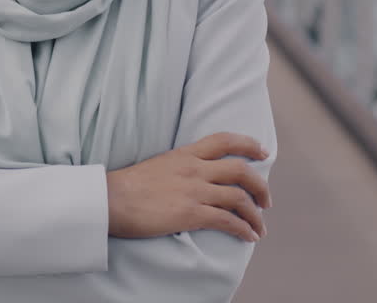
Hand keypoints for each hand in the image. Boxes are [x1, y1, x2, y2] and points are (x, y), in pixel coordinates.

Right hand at [106, 132, 270, 242]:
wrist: (110, 199)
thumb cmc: (126, 186)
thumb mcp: (158, 165)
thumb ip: (179, 168)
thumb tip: (193, 178)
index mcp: (185, 154)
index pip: (224, 140)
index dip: (249, 145)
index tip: (263, 152)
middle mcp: (194, 169)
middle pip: (240, 170)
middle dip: (260, 186)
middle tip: (266, 200)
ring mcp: (194, 191)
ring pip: (239, 198)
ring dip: (255, 214)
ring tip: (260, 227)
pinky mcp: (190, 214)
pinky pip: (227, 220)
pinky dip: (243, 229)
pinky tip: (248, 236)